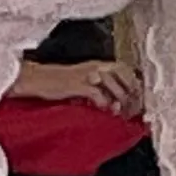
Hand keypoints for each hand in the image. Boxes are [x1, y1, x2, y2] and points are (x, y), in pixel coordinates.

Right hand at [8, 57, 142, 112]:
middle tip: (131, 107)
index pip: (125, 68)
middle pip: (124, 75)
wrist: (39, 79)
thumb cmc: (60, 82)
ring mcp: (87, 74)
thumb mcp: (84, 80)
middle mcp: (96, 66)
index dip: (134, 83)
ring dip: (119, 100)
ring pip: (113, 84)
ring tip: (118, 111)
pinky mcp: (78, 84)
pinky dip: (104, 103)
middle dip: (131, 92)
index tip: (137, 98)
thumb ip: (100, 87)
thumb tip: (115, 101)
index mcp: (98, 64)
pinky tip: (104, 109)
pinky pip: (98, 93)